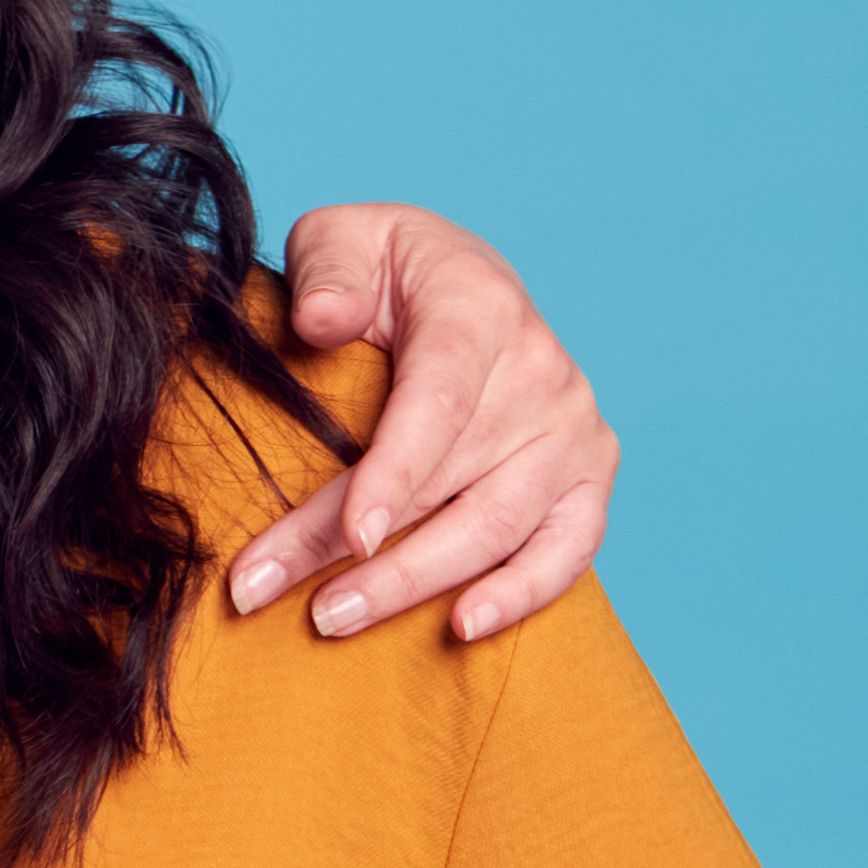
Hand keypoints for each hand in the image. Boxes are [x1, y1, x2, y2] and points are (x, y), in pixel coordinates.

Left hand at [230, 204, 617, 646]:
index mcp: (480, 310)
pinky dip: (521, 594)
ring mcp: (573, 430)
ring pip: (498, 528)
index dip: (392, 476)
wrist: (458, 282)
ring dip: (415, 584)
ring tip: (333, 618)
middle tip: (277, 596)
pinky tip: (463, 627)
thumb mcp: (341, 240)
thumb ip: (326, 270)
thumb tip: (321, 320)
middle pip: (452, 483)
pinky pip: (569, 550)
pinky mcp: (590, 476)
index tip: (348, 538)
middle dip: (364, 552)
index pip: (438, 404)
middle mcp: (542, 373)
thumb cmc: (384, 270)